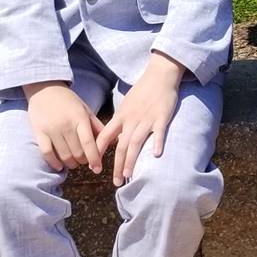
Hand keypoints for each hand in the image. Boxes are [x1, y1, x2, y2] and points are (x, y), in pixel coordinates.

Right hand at [23, 81, 101, 172]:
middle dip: (83, 161)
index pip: (88, 142)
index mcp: (80, 118)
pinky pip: (46, 153)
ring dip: (70, 164)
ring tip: (73, 163)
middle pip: (77, 152)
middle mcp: (66, 124)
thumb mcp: (85, 110)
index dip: (94, 158)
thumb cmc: (68, 100)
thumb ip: (97, 126)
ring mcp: (52, 129)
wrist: (44, 88)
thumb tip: (113, 140)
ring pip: (64, 155)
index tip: (98, 169)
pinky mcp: (39, 132)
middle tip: (84, 161)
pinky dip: (53, 163)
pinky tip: (59, 166)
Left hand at [99, 54, 184, 185]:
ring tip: (128, 175)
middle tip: (116, 182)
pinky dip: (157, 143)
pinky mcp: (161, 116)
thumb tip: (114, 140)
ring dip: (131, 160)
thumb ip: (120, 122)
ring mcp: (146, 118)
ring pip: (136, 142)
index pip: (104, 136)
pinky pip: (159, 132)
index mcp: (121, 116)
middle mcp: (131, 119)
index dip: (98, 152)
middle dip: (118, 165)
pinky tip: (156, 155)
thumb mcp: (126, 105)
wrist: (159, 75)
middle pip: (121, 145)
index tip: (94, 167)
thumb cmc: (142, 91)